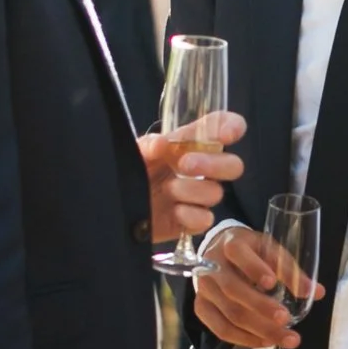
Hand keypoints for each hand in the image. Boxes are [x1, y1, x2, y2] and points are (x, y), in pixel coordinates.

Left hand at [140, 111, 243, 247]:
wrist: (115, 209)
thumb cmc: (129, 173)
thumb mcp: (133, 154)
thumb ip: (147, 145)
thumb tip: (162, 144)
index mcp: (188, 144)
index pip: (219, 128)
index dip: (231, 126)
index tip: (229, 133)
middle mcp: (200, 169)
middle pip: (232, 165)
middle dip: (214, 164)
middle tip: (185, 164)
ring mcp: (198, 197)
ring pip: (216, 193)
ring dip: (191, 190)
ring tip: (167, 189)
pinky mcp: (192, 221)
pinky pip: (206, 219)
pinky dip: (190, 215)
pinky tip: (174, 211)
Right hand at [193, 222, 314, 348]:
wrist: (219, 253)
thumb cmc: (250, 251)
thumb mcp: (269, 250)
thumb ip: (290, 269)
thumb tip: (316, 292)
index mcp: (231, 244)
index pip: (238, 254)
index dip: (254, 269)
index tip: (271, 283)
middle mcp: (212, 266)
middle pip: (233, 290)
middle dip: (261, 307)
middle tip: (286, 320)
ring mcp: (203, 289)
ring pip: (229, 314)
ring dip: (259, 330)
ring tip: (286, 338)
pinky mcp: (201, 308)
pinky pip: (221, 329)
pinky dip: (245, 339)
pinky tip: (266, 341)